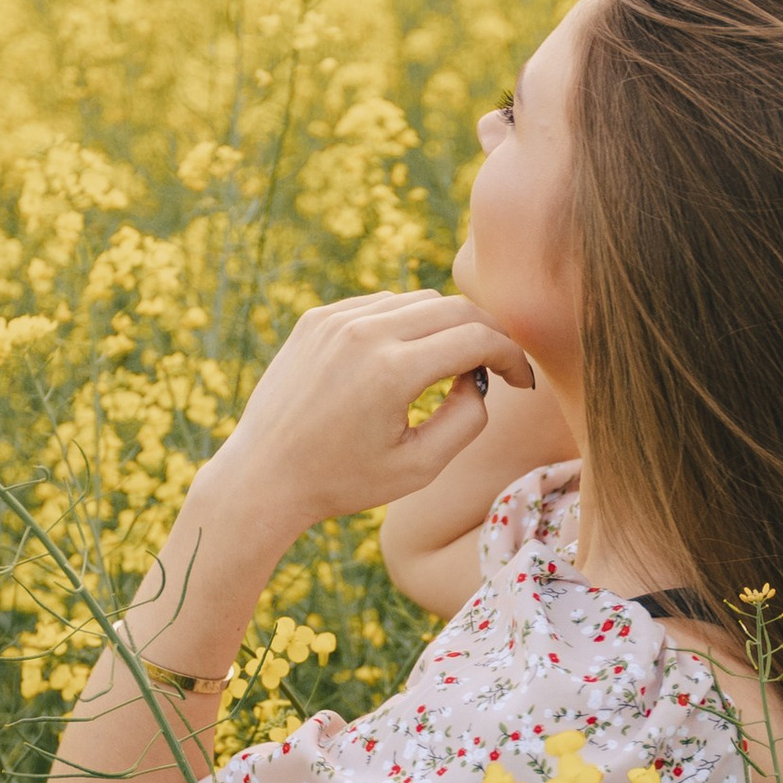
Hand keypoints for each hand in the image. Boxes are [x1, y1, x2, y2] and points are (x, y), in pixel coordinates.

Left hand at [213, 292, 537, 535]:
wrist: (263, 476)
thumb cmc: (343, 481)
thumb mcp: (420, 466)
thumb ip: (467, 418)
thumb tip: (478, 377)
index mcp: (392, 370)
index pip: (477, 337)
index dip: (511, 356)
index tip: (520, 382)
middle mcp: (364, 332)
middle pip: (454, 307)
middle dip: (487, 334)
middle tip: (498, 368)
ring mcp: (335, 318)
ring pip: (418, 300)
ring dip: (447, 326)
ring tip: (452, 367)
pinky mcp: (316, 318)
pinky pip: (380, 305)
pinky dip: (406, 323)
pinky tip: (406, 360)